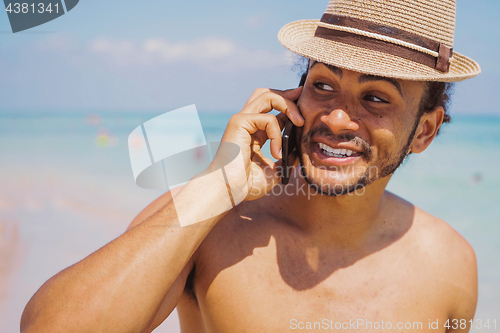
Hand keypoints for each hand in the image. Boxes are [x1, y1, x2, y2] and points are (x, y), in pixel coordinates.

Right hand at [214, 87, 303, 201]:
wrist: (229, 190)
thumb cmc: (246, 184)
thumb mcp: (274, 171)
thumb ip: (286, 159)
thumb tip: (299, 150)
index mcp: (254, 132)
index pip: (272, 109)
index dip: (289, 106)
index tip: (305, 110)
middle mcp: (247, 122)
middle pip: (267, 94)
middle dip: (288, 94)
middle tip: (303, 98)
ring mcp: (242, 120)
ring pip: (267, 96)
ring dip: (288, 105)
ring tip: (300, 122)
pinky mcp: (239, 122)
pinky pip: (268, 118)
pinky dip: (277, 133)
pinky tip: (276, 152)